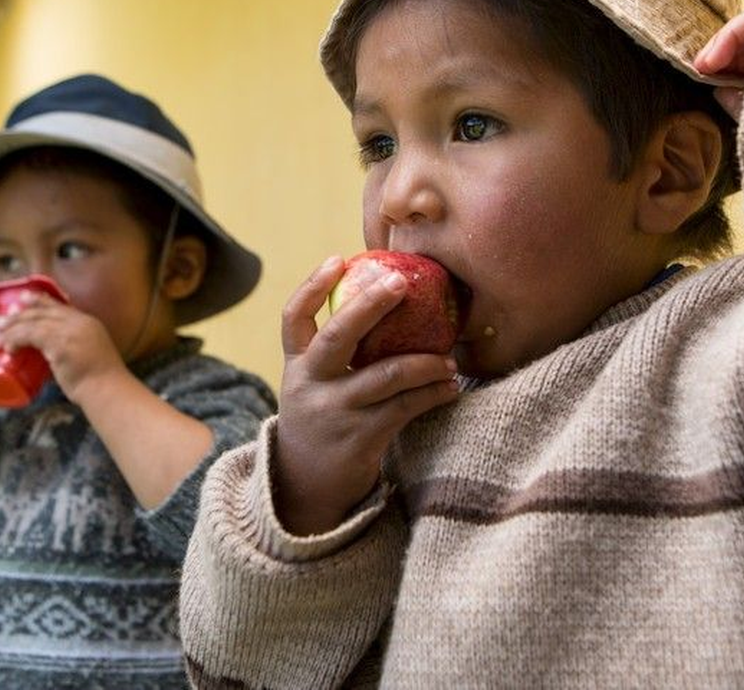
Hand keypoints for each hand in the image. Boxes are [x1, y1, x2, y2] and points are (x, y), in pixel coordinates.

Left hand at [0, 291, 125, 401]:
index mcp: (88, 322)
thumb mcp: (88, 356)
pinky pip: (29, 335)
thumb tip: (53, 356)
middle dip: (19, 313)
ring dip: (12, 329)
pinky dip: (15, 339)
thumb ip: (73, 349)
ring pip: (33, 321)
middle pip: (43, 309)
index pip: (59, 305)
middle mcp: (79, 321)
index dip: (38, 302)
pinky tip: (7, 348)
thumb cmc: (99, 382)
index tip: (23, 301)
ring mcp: (70, 330)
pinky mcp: (59, 343)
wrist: (108, 391)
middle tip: (2, 321)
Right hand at [272, 256, 458, 535]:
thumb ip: (335, 350)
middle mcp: (310, 384)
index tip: (339, 259)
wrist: (307, 484)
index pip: (294, 317)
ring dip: (425, 362)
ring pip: (385, 376)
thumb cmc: (324, 416)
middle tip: (401, 281)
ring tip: (450, 358)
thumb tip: (385, 298)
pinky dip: (432, 394)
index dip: (313, 286)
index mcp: (297, 364)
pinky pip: (405, 408)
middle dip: (370, 305)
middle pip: (337, 336)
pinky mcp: (361, 438)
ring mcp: (335, 411)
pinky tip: (450, 386)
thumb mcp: (314, 382)